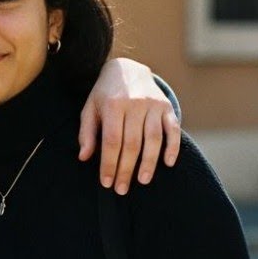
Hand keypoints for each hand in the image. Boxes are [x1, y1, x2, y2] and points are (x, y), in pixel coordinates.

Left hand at [79, 58, 180, 193]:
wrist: (128, 68)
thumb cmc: (105, 95)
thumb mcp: (90, 108)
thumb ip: (86, 133)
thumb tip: (84, 158)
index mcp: (113, 105)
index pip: (112, 141)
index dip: (109, 164)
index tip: (106, 183)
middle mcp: (134, 104)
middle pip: (132, 143)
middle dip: (126, 169)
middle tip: (121, 189)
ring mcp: (153, 105)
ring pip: (153, 139)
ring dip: (149, 163)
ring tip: (142, 181)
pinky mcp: (166, 107)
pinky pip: (173, 129)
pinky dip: (172, 147)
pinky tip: (168, 163)